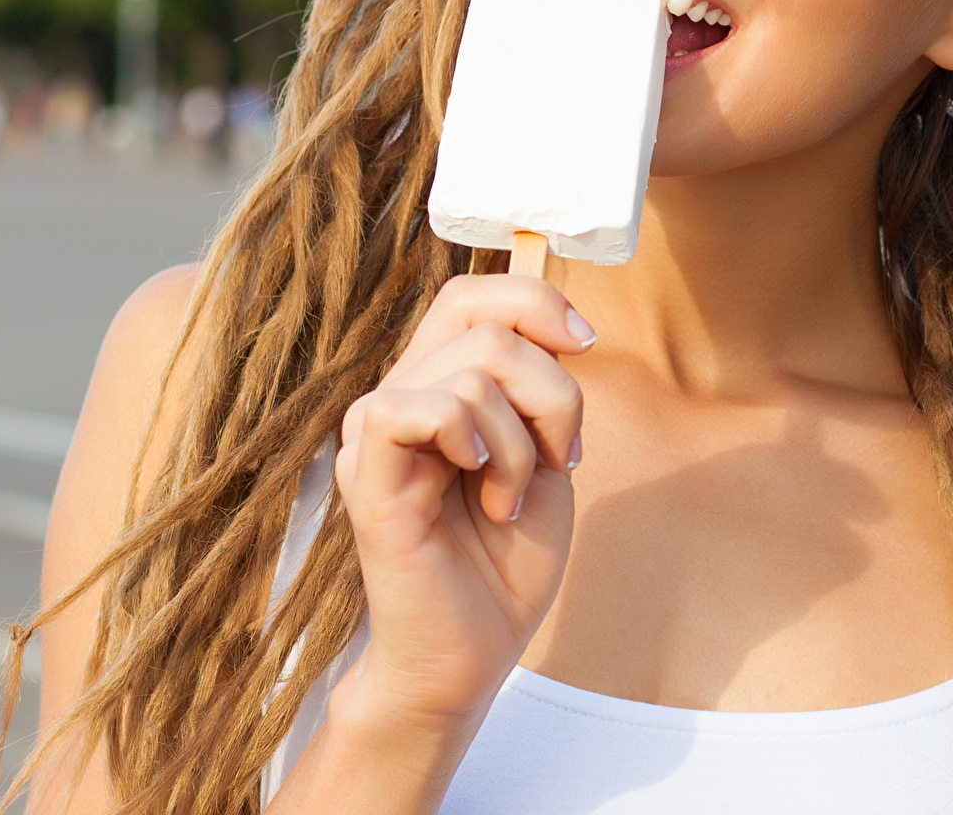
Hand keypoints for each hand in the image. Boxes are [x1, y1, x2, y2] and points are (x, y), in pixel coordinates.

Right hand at [332, 273, 591, 726]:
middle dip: (552, 391)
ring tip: (509, 499)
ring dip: (521, 443)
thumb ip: (539, 389)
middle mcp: (399, 398)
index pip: (471, 297)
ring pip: (471, 372)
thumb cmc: (504, 566)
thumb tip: (558, 325)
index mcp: (434, 388)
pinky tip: (482, 486)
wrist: (470, 655)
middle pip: (484, 324)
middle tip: (557, 459)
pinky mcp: (367, 474)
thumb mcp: (544, 457)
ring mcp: (375, 434)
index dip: (534, 300)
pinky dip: (469, 440)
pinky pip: (411, 406)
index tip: (585, 344)